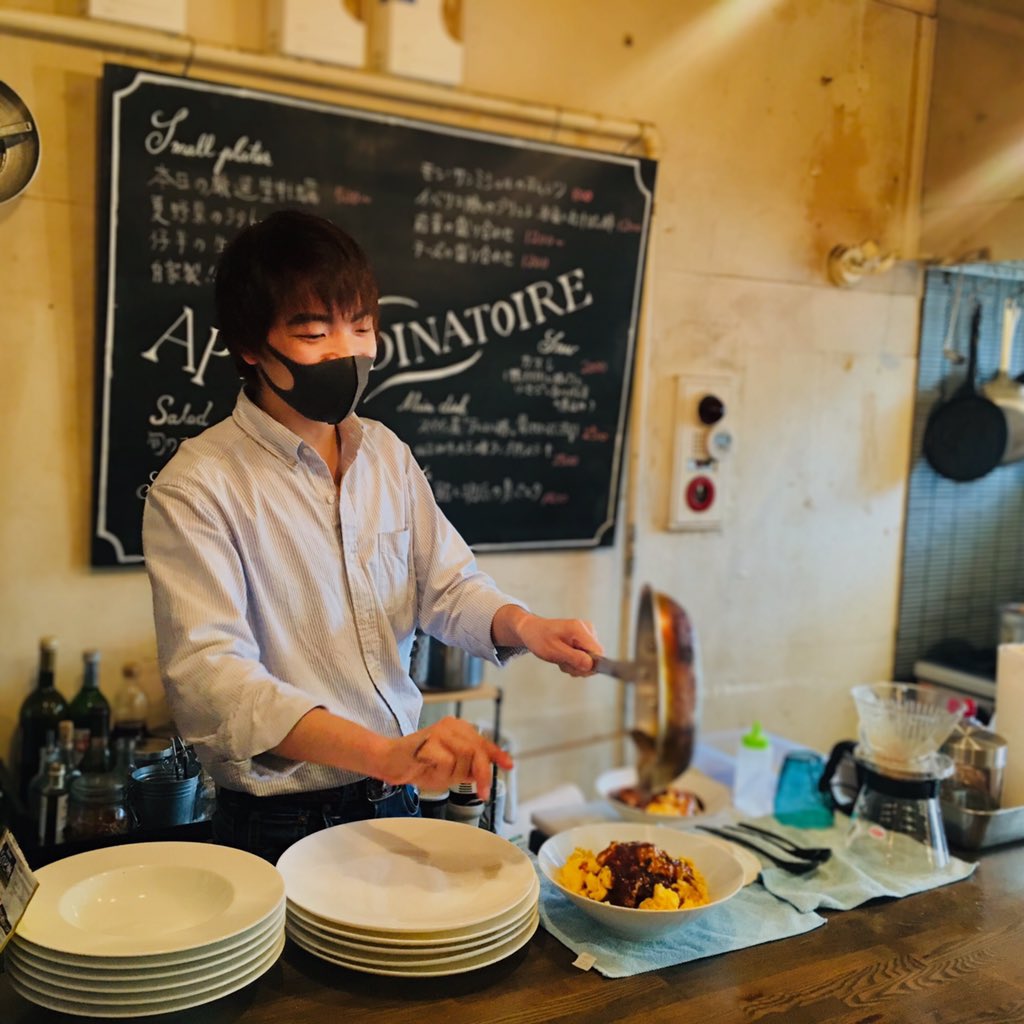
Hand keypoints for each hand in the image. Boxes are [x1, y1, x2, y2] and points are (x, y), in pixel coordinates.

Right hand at [378, 716, 512, 799]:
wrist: (389, 762)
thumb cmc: (417, 764)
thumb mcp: (449, 769)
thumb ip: (468, 768)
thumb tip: (485, 772)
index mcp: (457, 729)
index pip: (483, 742)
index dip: (497, 755)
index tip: (509, 765)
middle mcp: (450, 726)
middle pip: (478, 751)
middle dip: (482, 775)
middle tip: (482, 792)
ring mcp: (439, 732)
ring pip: (465, 757)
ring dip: (455, 775)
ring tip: (439, 774)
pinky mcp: (429, 742)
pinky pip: (447, 763)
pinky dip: (441, 774)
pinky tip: (428, 771)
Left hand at [517, 613, 603, 676]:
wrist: (533, 631)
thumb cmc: (540, 638)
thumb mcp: (553, 651)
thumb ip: (574, 658)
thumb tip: (591, 666)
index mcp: (579, 629)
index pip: (598, 652)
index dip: (589, 664)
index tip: (573, 667)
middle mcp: (587, 629)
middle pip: (596, 657)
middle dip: (579, 666)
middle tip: (563, 662)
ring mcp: (587, 634)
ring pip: (591, 659)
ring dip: (575, 665)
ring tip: (561, 658)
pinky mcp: (585, 640)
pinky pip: (587, 657)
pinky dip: (575, 661)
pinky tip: (565, 657)